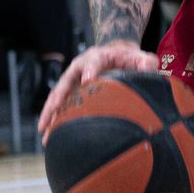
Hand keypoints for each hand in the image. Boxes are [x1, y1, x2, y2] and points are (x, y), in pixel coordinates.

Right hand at [38, 42, 160, 140]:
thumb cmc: (129, 59)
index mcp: (97, 56)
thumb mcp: (140, 57)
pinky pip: (59, 106)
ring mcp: (72, 80)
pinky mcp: (70, 92)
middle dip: (59, 96)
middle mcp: (79, 67)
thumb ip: (146, 63)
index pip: (93, 62)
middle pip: (66, 81)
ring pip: (57, 96)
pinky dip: (53, 120)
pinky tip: (47, 137)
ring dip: (50, 113)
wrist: (116, 55)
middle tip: (53, 110)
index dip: (90, 70)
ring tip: (44, 131)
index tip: (86, 80)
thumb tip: (150, 72)